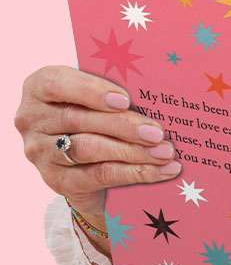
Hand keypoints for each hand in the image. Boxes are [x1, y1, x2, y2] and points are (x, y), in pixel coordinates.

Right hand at [14, 65, 181, 249]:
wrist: (84, 153)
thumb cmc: (98, 106)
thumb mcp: (100, 91)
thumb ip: (117, 84)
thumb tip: (158, 88)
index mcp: (39, 87)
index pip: (57, 84)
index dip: (91, 92)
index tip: (125, 100)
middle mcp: (32, 119)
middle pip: (79, 120)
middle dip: (124, 126)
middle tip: (158, 132)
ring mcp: (39, 152)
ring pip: (88, 149)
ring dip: (132, 152)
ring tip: (165, 152)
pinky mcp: (56, 180)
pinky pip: (97, 176)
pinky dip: (134, 173)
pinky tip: (162, 171)